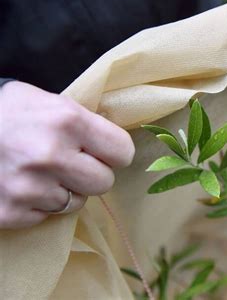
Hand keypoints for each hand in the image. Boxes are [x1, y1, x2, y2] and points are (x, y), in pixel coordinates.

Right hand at [0, 81, 134, 228]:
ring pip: (77, 202)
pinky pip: (46, 216)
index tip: (103, 151)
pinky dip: (38, 205)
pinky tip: (21, 185)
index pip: (123, 152)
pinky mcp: (10, 212)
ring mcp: (29, 188)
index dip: (114, 152)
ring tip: (40, 172)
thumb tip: (116, 146)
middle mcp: (50, 155)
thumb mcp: (50, 102)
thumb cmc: (8, 111)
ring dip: (64, 190)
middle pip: (104, 182)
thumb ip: (86, 124)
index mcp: (67, 121)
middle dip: (92, 174)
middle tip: (71, 163)